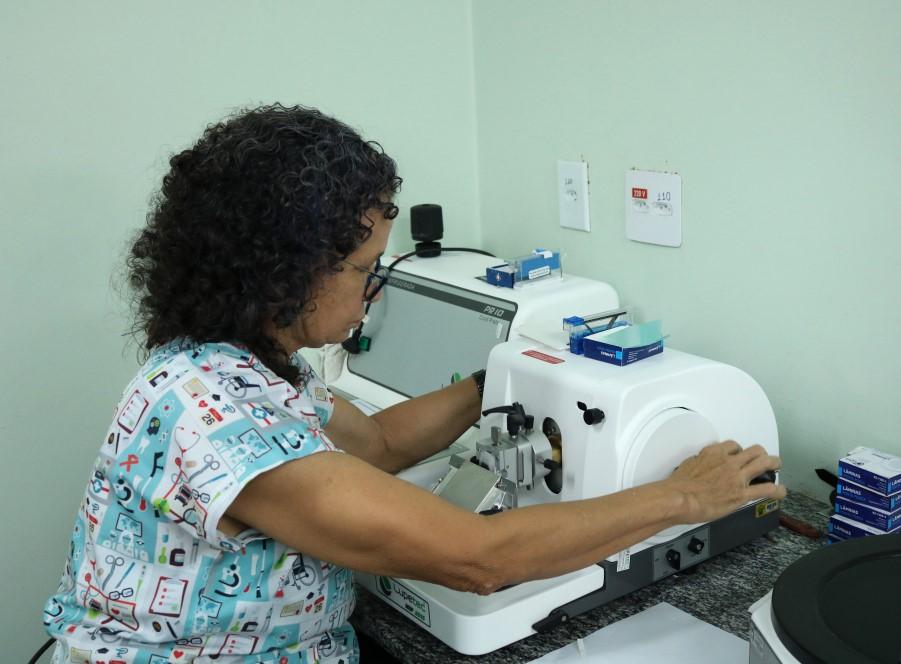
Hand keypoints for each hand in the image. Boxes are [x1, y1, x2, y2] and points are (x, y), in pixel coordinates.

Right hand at [667, 440, 785, 523]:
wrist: (679, 498)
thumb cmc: (679, 486)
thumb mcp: (687, 465)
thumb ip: (699, 463)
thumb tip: (700, 466)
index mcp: (713, 453)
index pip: (733, 446)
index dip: (739, 450)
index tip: (739, 455)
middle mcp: (728, 462)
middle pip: (753, 450)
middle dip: (761, 454)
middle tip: (764, 458)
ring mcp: (737, 477)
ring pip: (764, 463)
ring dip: (774, 464)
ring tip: (777, 467)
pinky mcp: (742, 494)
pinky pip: (766, 489)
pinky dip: (777, 490)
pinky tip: (781, 492)